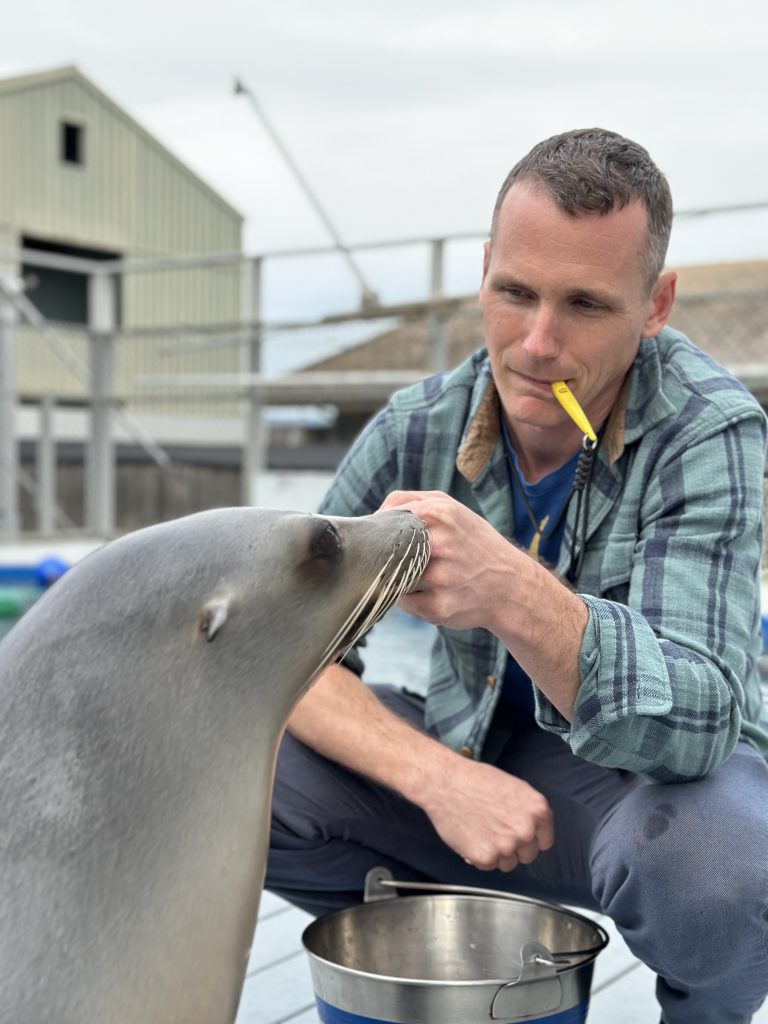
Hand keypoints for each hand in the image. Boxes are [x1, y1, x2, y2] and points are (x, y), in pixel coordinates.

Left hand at [379, 490, 521, 630]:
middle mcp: (439, 544)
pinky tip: (435, 594)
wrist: (512, 586)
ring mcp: (438, 578)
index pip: (385, 519)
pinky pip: (404, 603)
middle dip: (389, 556)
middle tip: (404, 559)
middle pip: (386, 550)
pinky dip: (412, 599)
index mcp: (440, 514)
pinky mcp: (437, 607)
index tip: (384, 538)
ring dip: (403, 579)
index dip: (379, 530)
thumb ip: (410, 501)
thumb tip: (374, 514)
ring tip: (429, 577)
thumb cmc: (474, 544)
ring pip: (394, 577)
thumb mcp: (451, 509)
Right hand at [420, 753, 553, 870]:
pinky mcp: (485, 857)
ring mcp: (506, 846)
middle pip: (528, 855)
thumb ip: (528, 811)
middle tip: (495, 830)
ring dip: (496, 854)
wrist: (445, 782)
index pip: (545, 840)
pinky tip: (470, 836)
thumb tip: (533, 829)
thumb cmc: (475, 780)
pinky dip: (478, 856)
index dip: (530, 837)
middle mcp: (526, 830)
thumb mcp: (514, 788)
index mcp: (538, 810)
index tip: (517, 833)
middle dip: (514, 847)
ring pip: (508, 863)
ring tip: (481, 831)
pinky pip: (488, 866)